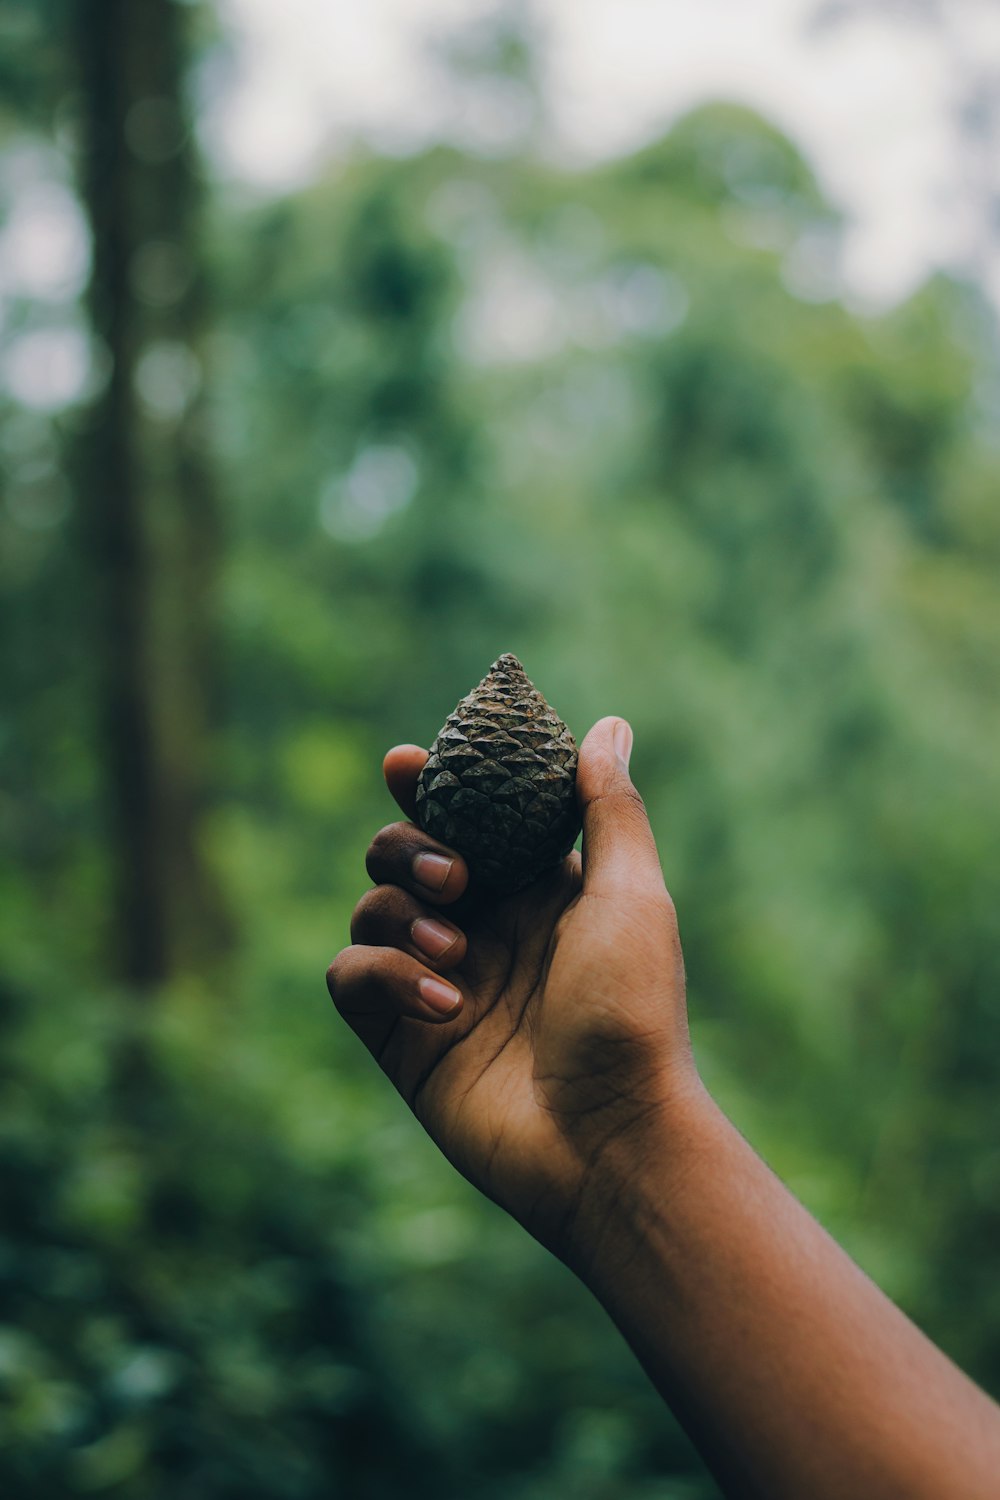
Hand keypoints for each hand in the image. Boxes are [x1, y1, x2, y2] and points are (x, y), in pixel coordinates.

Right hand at [327, 716, 698, 1259]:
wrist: (609, 1140)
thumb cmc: (634, 1015)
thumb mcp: (631, 896)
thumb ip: (607, 808)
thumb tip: (606, 725)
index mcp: (533, 891)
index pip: (464, 818)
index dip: (429, 786)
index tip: (407, 763)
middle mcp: (481, 930)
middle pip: (400, 853)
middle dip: (410, 848)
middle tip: (456, 879)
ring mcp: (437, 982)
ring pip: (369, 908)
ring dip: (400, 914)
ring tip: (458, 951)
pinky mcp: (400, 1037)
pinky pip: (351, 975)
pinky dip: (384, 974)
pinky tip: (444, 1005)